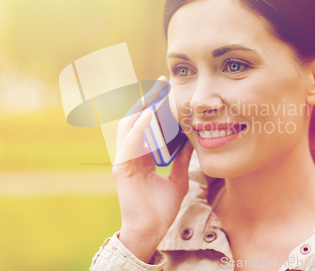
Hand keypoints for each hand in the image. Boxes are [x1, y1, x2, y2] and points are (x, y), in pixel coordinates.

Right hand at [112, 75, 193, 262]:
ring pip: (131, 126)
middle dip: (149, 100)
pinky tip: (150, 114)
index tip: (169, 92)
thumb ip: (181, 160)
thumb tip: (192, 141)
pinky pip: (129, 142)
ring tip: (156, 92)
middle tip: (162, 83)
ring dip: (142, 108)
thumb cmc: (161, 209)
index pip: (148, 126)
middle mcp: (131, 154)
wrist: (150, 231)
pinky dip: (139, 127)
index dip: (157, 108)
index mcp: (142, 157)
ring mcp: (124, 159)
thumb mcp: (177, 179)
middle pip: (138, 120)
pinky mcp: (121, 167)